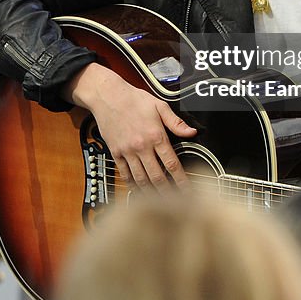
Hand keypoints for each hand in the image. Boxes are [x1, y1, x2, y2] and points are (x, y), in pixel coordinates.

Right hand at [63, 62, 195, 192]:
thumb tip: (192, 132)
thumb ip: (176, 122)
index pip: (172, 164)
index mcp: (156, 136)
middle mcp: (142, 146)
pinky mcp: (115, 153)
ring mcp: (127, 151)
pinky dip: (132, 184)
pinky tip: (138, 190)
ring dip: (150, 193)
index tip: (187, 191)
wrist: (108, 96)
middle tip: (175, 203)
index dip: (181, 180)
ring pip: (140, 179)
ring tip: (159, 201)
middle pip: (157, 177)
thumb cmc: (133, 99)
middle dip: (167, 193)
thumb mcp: (159, 105)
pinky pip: (124, 174)